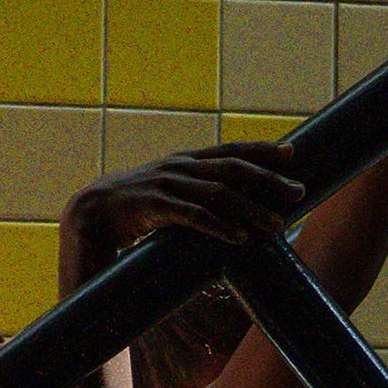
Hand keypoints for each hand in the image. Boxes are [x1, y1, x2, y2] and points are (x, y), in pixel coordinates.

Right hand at [65, 140, 310, 264]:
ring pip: (218, 194)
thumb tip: (229, 205)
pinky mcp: (154, 207)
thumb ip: (196, 193)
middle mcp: (180, 167)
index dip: (262, 150)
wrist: (90, 214)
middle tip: (298, 191)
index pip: (231, 150)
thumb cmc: (135, 208)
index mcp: (186, 161)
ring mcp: (167, 185)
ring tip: (276, 224)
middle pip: (233, 169)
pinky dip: (218, 226)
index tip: (293, 153)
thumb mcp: (170, 193)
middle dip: (268, 180)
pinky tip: (238, 237)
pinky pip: (192, 216)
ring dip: (250, 209)